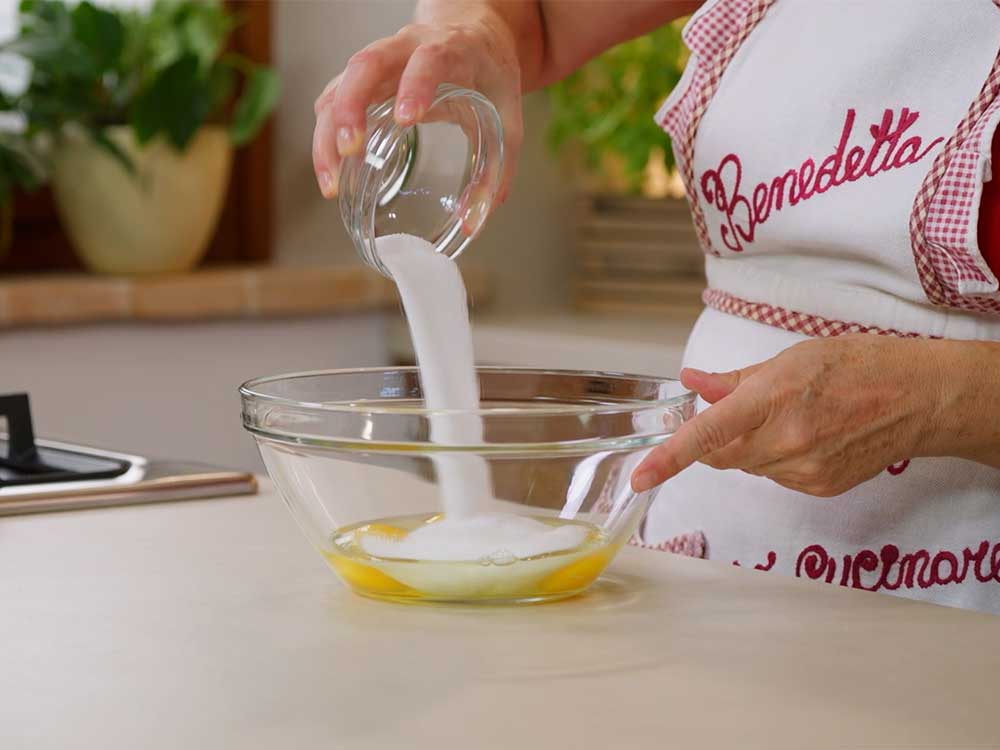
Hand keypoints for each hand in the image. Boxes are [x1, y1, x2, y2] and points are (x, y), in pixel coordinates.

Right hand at [312, 9, 523, 200]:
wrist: (472, 36)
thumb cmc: (489, 76)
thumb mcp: (507, 118)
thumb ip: (497, 169)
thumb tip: (474, 219)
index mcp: (449, 51)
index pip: (428, 60)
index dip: (414, 85)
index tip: (405, 118)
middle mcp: (406, 50)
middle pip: (366, 65)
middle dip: (351, 107)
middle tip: (349, 149)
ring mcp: (379, 64)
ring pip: (340, 85)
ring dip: (329, 130)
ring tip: (333, 179)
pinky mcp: (362, 81)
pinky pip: (333, 99)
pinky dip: (326, 134)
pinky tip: (332, 170)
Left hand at [631, 335, 948, 496]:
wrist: (919, 398)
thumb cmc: (857, 365)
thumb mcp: (790, 358)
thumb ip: (735, 379)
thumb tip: (693, 383)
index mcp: (772, 400)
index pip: (708, 435)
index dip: (669, 458)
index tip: (641, 475)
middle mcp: (785, 440)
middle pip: (720, 456)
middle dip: (715, 439)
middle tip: (739, 413)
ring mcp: (804, 469)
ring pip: (748, 467)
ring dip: (751, 447)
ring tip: (791, 418)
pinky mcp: (819, 487)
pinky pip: (776, 477)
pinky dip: (777, 459)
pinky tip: (809, 437)